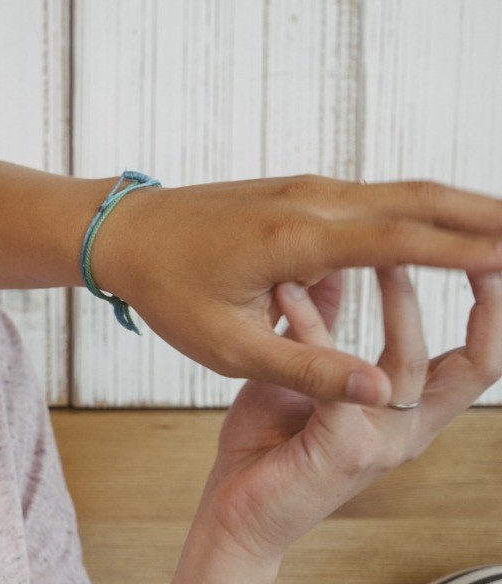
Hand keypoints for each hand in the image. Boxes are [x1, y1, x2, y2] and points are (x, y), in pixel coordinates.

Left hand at [92, 176, 501, 404]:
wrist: (118, 231)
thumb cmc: (166, 293)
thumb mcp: (226, 348)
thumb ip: (306, 369)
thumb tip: (380, 394)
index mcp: (297, 239)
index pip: (405, 242)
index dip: (471, 251)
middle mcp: (311, 202)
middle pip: (421, 201)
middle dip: (487, 217)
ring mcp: (307, 189)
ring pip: (405, 192)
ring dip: (463, 208)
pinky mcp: (300, 191)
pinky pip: (380, 195)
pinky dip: (427, 208)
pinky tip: (452, 224)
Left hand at [199, 267, 501, 566]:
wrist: (231, 514)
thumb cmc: (264, 442)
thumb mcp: (298, 372)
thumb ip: (322, 328)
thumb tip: (340, 267)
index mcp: (410, 408)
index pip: (477, 353)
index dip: (494, 304)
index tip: (491, 247)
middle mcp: (409, 426)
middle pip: (478, 363)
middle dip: (490, 302)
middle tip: (483, 246)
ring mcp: (382, 440)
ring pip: (409, 363)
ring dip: (397, 302)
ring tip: (382, 251)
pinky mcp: (342, 449)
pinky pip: (336, 383)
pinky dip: (313, 332)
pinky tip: (288, 292)